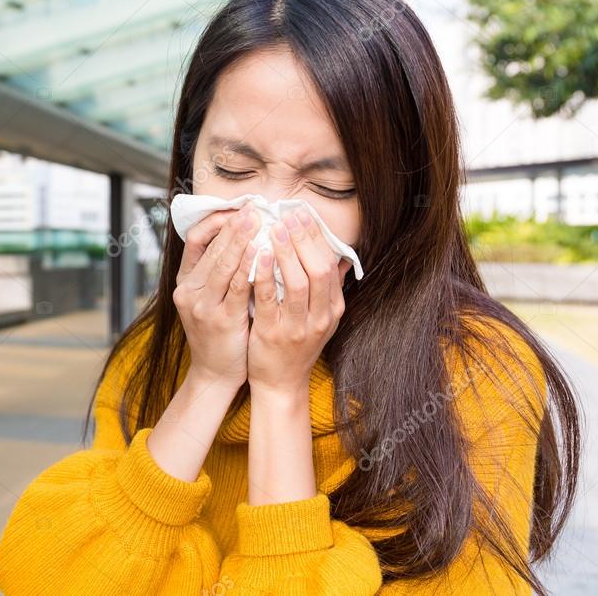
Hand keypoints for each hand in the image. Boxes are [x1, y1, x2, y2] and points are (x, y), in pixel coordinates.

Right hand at [173, 201, 261, 390]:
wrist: (215, 373)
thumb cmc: (219, 333)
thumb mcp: (211, 298)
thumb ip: (221, 271)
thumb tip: (245, 237)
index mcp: (185, 282)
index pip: (195, 239)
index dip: (216, 221)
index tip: (238, 209)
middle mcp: (188, 291)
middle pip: (211, 247)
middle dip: (234, 225)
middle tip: (254, 207)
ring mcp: (202, 305)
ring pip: (223, 263)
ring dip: (242, 239)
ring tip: (259, 221)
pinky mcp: (220, 319)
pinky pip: (237, 287)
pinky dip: (250, 267)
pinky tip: (263, 252)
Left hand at [247, 208, 350, 396]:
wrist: (280, 382)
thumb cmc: (296, 343)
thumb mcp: (320, 317)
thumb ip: (328, 287)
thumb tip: (340, 256)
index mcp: (333, 308)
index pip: (329, 264)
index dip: (316, 237)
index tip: (302, 214)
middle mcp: (319, 317)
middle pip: (318, 270)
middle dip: (304, 239)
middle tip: (288, 215)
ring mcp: (296, 327)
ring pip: (297, 283)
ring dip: (286, 253)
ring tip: (273, 229)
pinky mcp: (272, 334)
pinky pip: (269, 300)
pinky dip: (265, 275)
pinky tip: (257, 256)